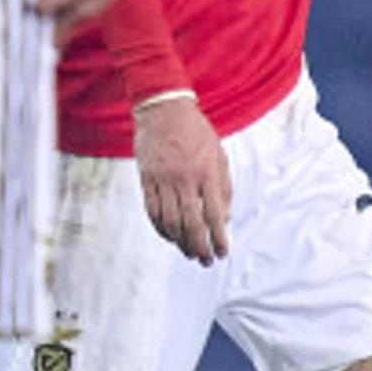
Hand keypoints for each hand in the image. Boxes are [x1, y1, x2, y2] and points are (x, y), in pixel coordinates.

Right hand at [135, 94, 231, 263]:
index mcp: (206, 173)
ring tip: (190, 253)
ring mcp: (163, 181)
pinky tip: (170, 237)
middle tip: (206, 260)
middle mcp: (185, 180)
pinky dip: (161, 229)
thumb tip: (225, 218)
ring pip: (170, 222)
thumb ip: (223, 187)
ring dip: (181, 242)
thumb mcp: (219, 155)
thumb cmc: (196, 132)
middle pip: (191, 224)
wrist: (164, 109)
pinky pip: (152, 212)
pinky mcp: (146, 180)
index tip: (223, 252)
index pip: (214, 214)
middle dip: (200, 247)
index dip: (218, 238)